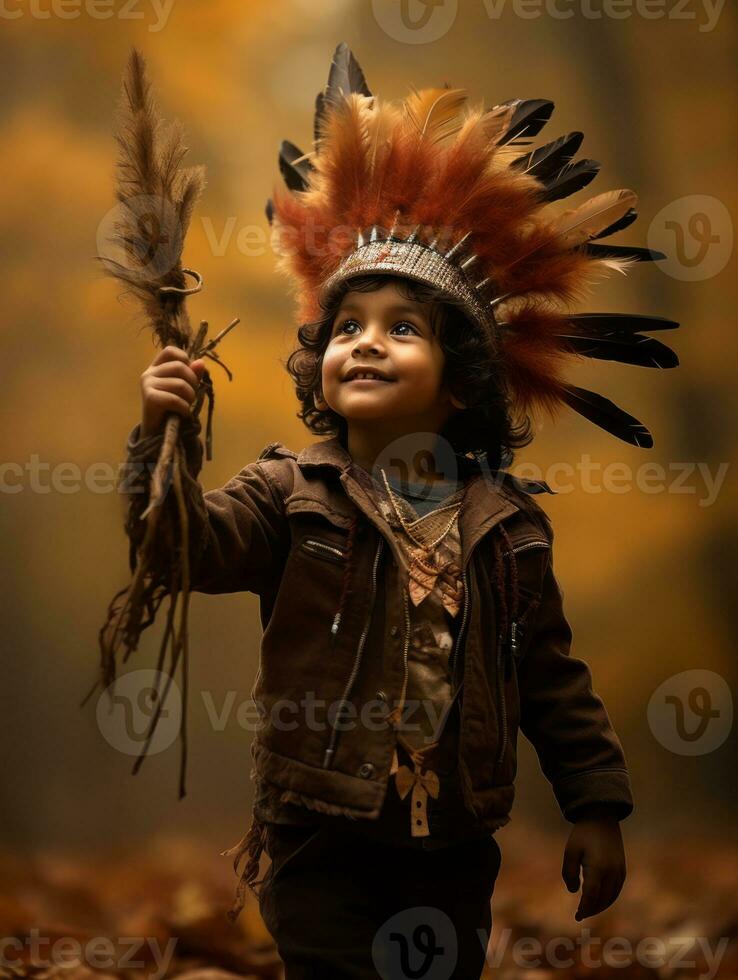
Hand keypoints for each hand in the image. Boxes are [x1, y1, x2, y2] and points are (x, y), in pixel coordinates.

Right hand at [140, 345, 205, 438]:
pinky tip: (183, 413)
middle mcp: (149, 373)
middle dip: (193, 382)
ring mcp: (147, 384)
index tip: (189, 376)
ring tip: (187, 406)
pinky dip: (184, 408)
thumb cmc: (172, 408)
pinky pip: (174, 399)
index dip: (185, 360)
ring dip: (190, 398)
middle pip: (180, 367)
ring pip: (180, 384)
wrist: (157, 432)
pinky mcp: (149, 398)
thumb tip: (201, 362)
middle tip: (191, 396)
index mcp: (156, 367)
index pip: (171, 351)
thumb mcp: (185, 389)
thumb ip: (192, 374)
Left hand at [562, 806, 625, 920]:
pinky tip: (599, 900)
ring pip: (612, 897)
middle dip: (592, 909)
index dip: (584, 908)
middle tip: (580, 915)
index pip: (591, 895)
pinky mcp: (623, 869)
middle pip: (603, 899)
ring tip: (588, 909)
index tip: (577, 916)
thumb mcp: (570, 851)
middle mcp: (611, 871)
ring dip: (601, 906)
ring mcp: (619, 870)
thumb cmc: (582, 834)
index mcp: (597, 867)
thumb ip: (569, 873)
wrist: (601, 818)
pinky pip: (617, 890)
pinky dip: (609, 898)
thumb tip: (574, 891)